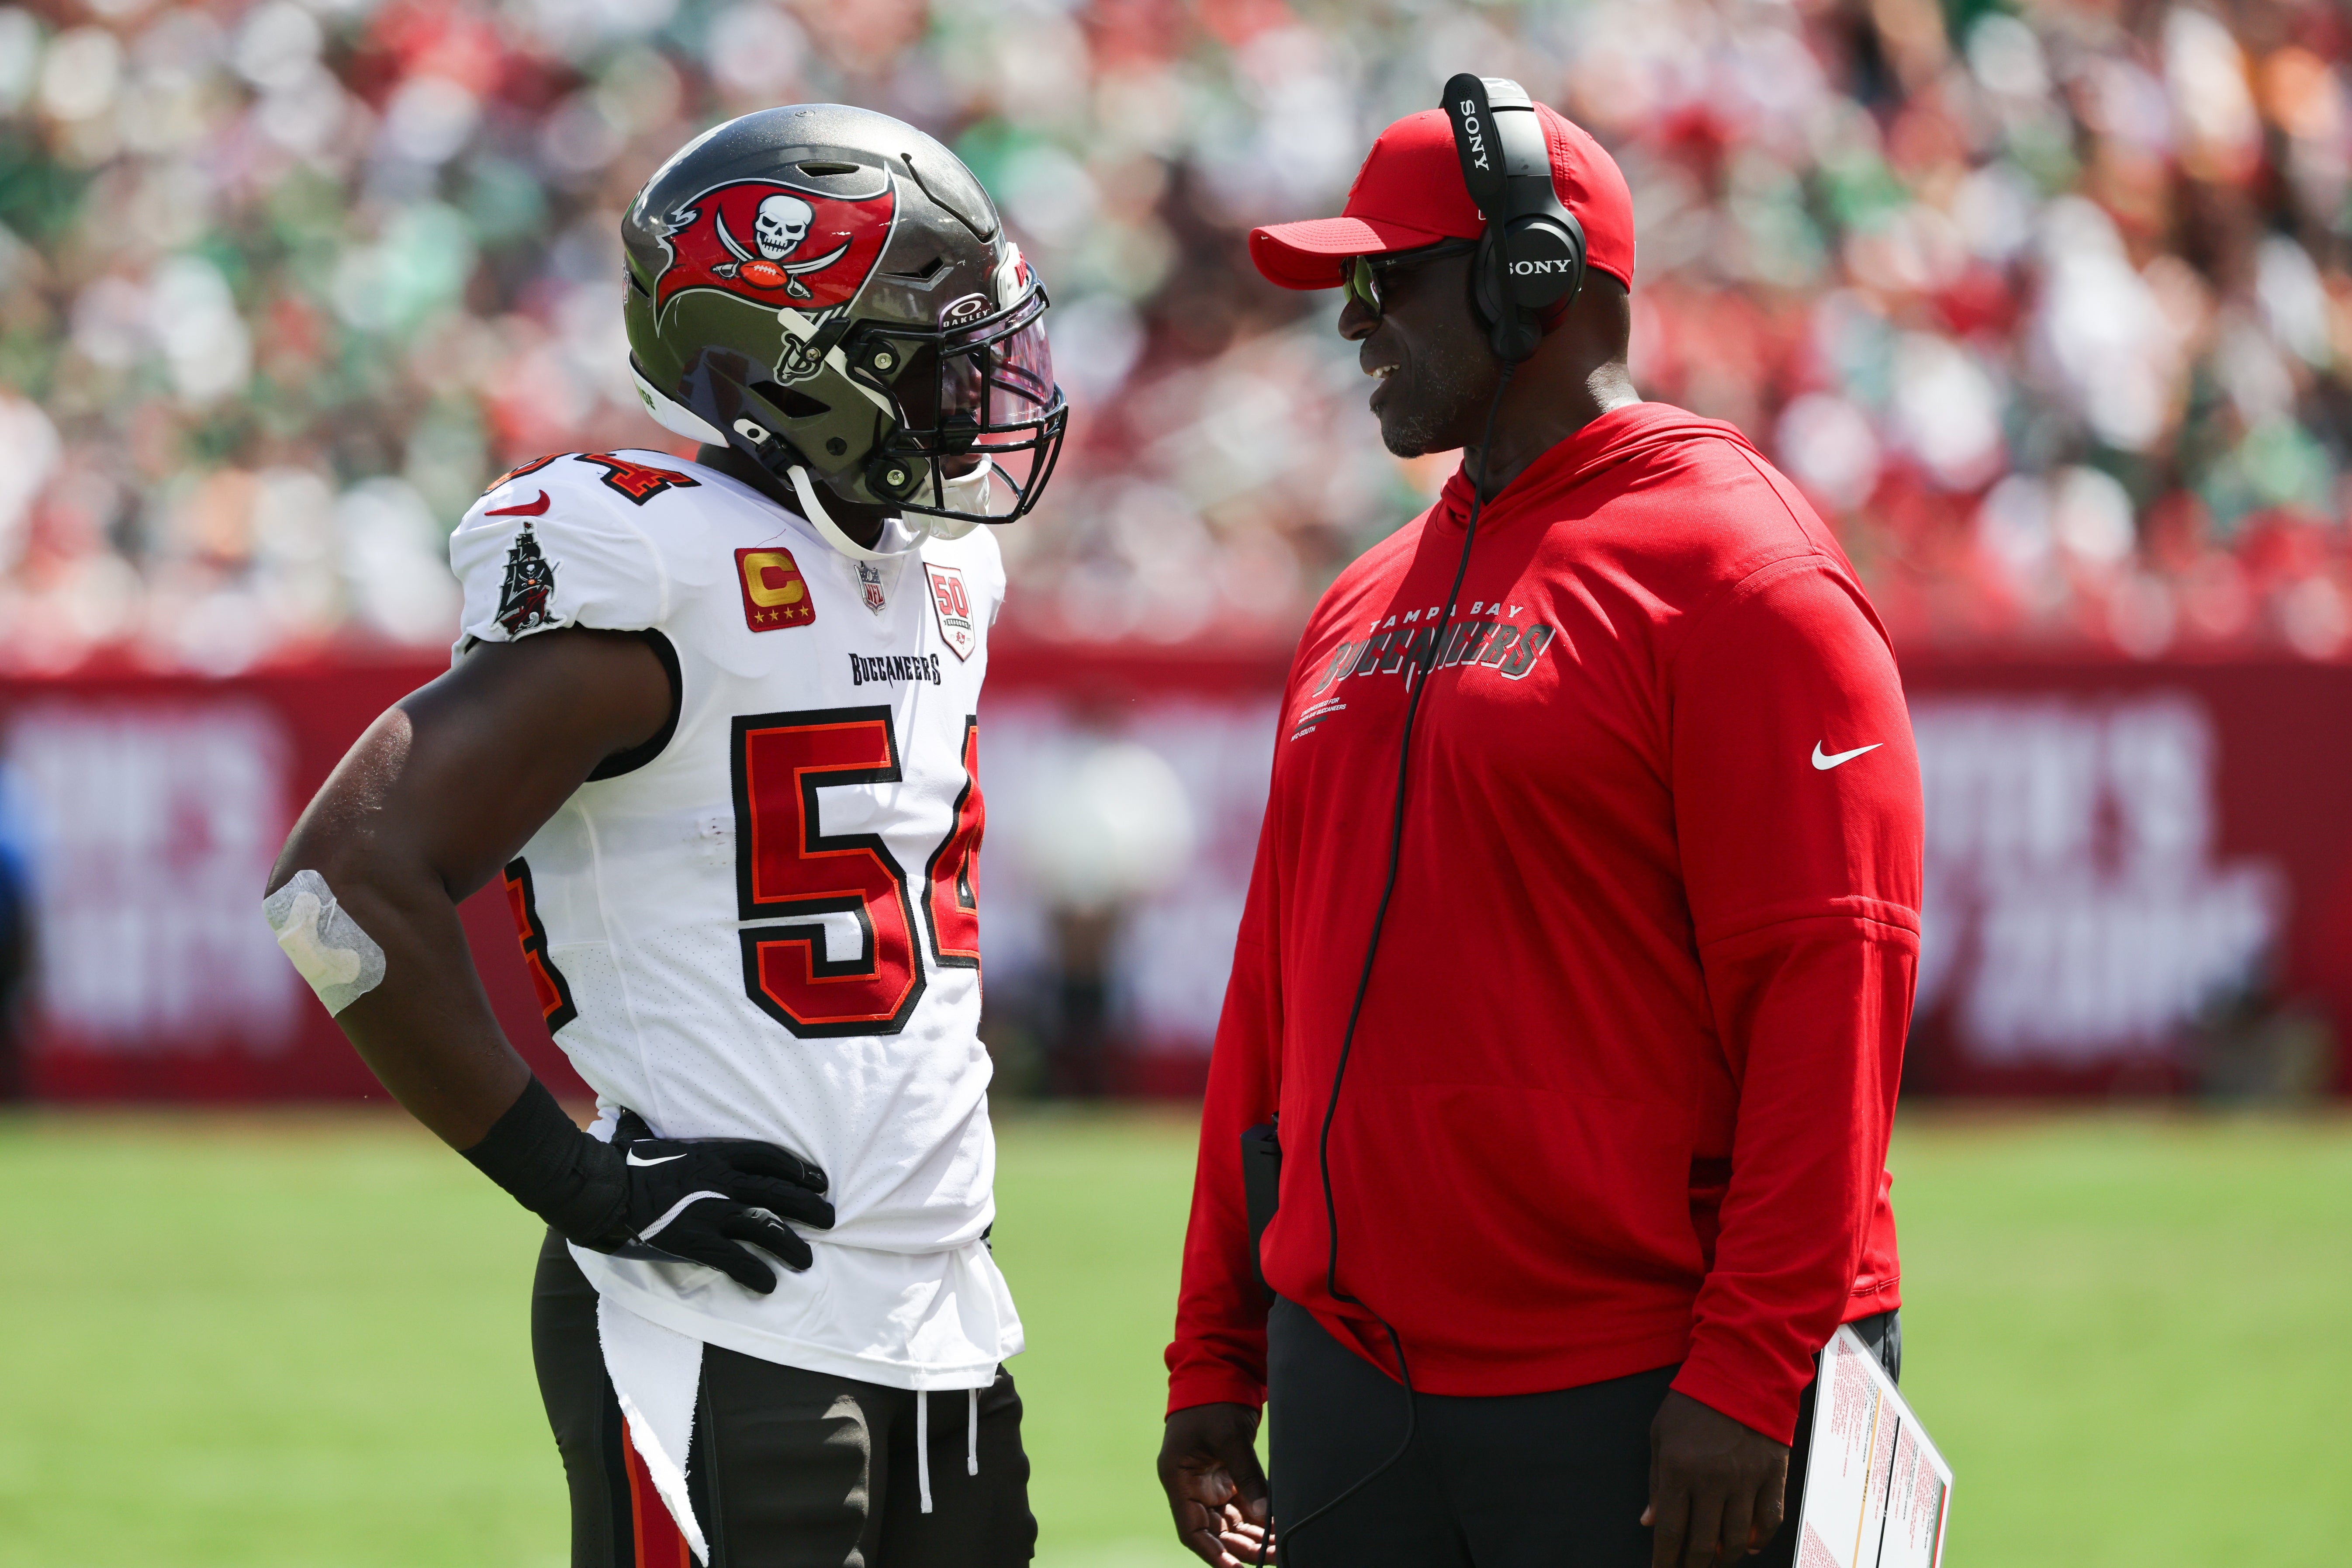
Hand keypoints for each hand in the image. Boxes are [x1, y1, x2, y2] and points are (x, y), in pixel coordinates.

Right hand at [579, 1109, 834, 1292]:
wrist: (600, 1191)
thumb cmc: (618, 1163)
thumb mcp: (638, 1136)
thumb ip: (643, 1126)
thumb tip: (627, 1111)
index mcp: (711, 1155)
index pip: (767, 1156)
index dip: (797, 1167)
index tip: (818, 1179)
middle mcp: (719, 1181)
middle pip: (777, 1190)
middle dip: (809, 1205)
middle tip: (831, 1218)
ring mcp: (709, 1211)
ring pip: (765, 1225)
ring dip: (790, 1244)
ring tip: (807, 1261)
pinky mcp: (695, 1241)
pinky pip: (735, 1260)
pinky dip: (755, 1274)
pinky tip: (768, 1285)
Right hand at [1159, 1403, 1275, 1566]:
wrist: (1219, 1372)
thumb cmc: (1214, 1402)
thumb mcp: (1229, 1438)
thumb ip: (1247, 1477)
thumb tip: (1266, 1515)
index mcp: (1177, 1478)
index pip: (1191, 1529)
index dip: (1212, 1553)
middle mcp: (1190, 1486)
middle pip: (1214, 1531)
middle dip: (1241, 1548)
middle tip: (1272, 1558)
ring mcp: (1208, 1483)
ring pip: (1230, 1523)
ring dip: (1252, 1538)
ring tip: (1279, 1550)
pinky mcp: (1226, 1477)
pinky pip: (1242, 1507)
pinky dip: (1258, 1520)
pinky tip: (1276, 1529)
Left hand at [1642, 1390, 1789, 1567]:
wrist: (1740, 1370)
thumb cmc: (1693, 1401)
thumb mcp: (1660, 1435)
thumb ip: (1655, 1482)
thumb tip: (1649, 1522)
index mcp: (1679, 1469)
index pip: (1671, 1531)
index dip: (1664, 1559)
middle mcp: (1713, 1480)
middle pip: (1703, 1543)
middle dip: (1692, 1566)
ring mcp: (1746, 1480)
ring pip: (1737, 1539)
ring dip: (1725, 1557)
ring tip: (1715, 1560)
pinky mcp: (1772, 1475)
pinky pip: (1769, 1520)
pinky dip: (1760, 1540)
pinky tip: (1750, 1546)